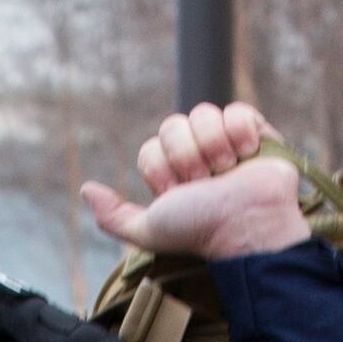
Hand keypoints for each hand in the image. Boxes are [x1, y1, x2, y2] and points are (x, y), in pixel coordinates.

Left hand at [81, 100, 310, 260]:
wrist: (247, 224)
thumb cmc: (202, 230)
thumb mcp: (150, 231)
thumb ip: (114, 216)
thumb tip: (86, 189)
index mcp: (173, 175)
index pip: (151, 148)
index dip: (162, 167)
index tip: (180, 190)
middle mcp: (198, 155)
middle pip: (173, 126)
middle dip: (186, 155)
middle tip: (204, 181)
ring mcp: (226, 143)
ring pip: (203, 113)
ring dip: (214, 145)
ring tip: (228, 170)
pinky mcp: (256, 133)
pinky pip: (237, 110)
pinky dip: (240, 131)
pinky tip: (247, 154)